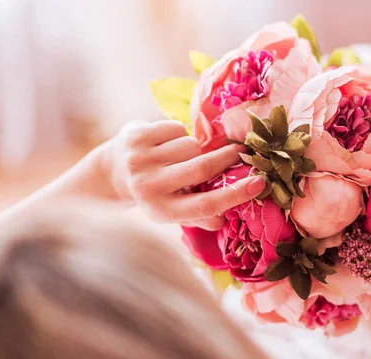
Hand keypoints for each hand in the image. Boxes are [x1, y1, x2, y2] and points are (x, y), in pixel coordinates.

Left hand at [109, 120, 264, 229]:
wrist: (113, 172)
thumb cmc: (153, 193)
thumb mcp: (172, 210)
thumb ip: (198, 216)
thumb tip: (225, 219)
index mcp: (162, 211)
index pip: (204, 206)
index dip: (234, 195)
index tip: (258, 183)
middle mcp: (149, 186)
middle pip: (201, 168)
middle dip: (227, 157)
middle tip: (241, 151)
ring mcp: (141, 160)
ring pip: (190, 145)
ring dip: (195, 147)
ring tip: (184, 154)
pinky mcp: (136, 137)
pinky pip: (175, 128)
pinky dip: (179, 133)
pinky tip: (166, 143)